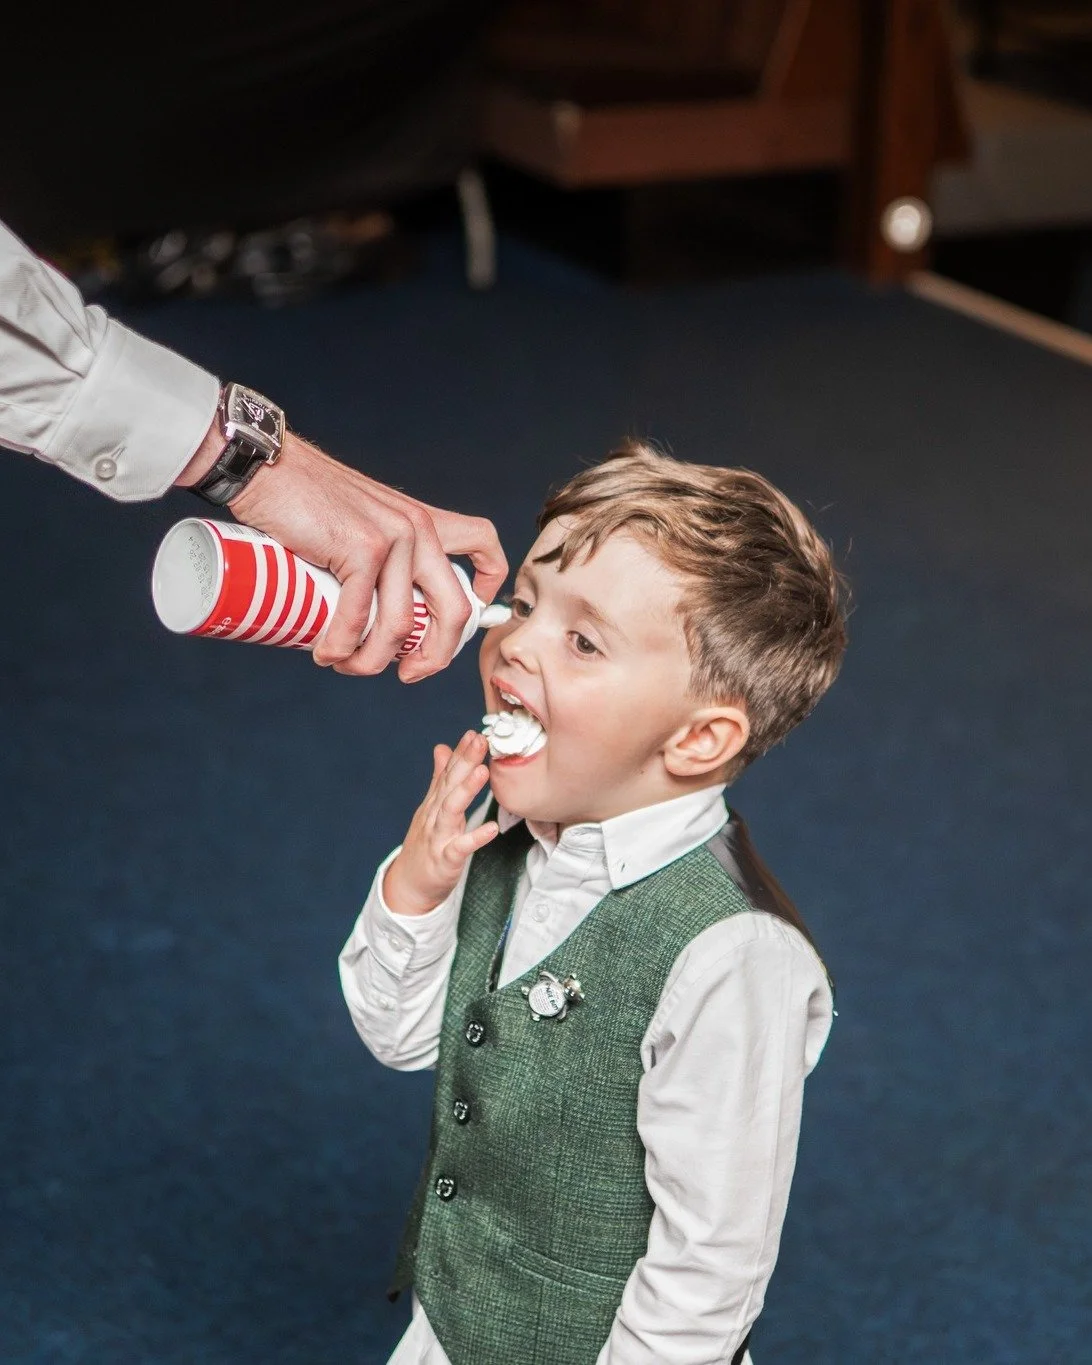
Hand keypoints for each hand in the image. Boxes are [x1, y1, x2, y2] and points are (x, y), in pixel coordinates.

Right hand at [177, 426, 506, 680]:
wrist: (266, 465)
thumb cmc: (302, 499)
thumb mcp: (359, 521)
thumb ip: (380, 553)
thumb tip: (376, 615)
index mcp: (423, 520)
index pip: (483, 542)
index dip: (489, 586)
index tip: (463, 620)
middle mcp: (418, 527)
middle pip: (455, 609)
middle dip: (436, 656)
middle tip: (408, 674)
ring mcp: (393, 537)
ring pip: (401, 625)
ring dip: (372, 660)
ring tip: (345, 665)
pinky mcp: (362, 547)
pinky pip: (360, 616)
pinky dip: (341, 646)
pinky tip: (326, 653)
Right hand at [383, 732, 498, 915]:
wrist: (409, 885)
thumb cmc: (425, 844)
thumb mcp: (431, 809)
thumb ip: (438, 779)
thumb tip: (442, 748)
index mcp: (434, 803)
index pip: (448, 773)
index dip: (461, 753)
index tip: (475, 733)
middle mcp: (435, 816)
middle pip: (449, 785)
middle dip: (465, 762)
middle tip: (481, 741)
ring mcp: (438, 838)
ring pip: (451, 811)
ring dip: (466, 791)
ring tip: (483, 772)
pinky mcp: (445, 860)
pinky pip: (460, 849)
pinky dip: (475, 838)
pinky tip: (492, 829)